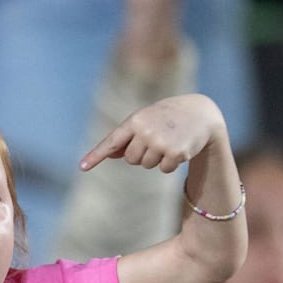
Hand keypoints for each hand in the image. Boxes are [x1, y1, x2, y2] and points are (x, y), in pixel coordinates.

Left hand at [80, 94, 225, 172]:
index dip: (96, 155)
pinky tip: (178, 148)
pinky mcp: (176, 154)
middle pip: (130, 159)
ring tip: (168, 141)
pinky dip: (170, 163)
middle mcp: (145, 132)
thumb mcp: (145, 121)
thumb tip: (110, 155)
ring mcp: (160, 143)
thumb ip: (127, 137)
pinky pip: (163, 169)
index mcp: (135, 121)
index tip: (82, 167)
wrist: (200, 113)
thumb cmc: (166, 116)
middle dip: (140, 155)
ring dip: (156, 158)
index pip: (112, 141)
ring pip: (146, 165)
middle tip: (155, 139)